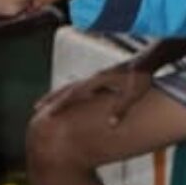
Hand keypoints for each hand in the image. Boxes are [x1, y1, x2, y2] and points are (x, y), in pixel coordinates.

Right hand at [30, 62, 159, 127]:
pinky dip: (70, 91)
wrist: (149, 60)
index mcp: (98, 80)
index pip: (74, 93)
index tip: (47, 114)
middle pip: (67, 88)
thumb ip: (121, 108)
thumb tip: (110, 124)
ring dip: (58, 94)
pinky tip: (69, 97)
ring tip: (46, 103)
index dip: (60, 104)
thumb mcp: (133, 94)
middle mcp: (94, 77)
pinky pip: (80, 85)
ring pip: (72, 85)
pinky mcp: (101, 76)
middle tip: (37, 109)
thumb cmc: (142, 76)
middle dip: (52, 98)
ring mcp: (96, 76)